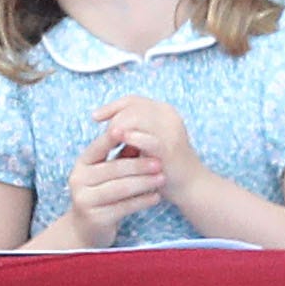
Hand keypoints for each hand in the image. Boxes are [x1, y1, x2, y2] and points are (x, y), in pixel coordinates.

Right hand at [57, 126, 165, 245]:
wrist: (86, 228)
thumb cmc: (101, 194)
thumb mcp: (104, 173)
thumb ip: (119, 157)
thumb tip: (140, 134)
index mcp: (81, 164)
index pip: (98, 147)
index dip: (115, 138)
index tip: (136, 130)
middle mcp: (78, 180)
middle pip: (112, 169)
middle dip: (138, 165)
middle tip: (159, 162)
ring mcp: (85, 200)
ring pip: (119, 188)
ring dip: (143, 182)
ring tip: (162, 178)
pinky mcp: (96, 218)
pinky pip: (123, 207)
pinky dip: (142, 201)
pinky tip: (156, 197)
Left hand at [91, 92, 210, 211]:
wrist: (189, 185)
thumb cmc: (162, 163)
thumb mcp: (145, 140)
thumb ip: (129, 129)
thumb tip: (101, 121)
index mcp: (163, 111)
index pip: (132, 100)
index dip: (112, 106)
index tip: (95, 117)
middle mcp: (168, 116)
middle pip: (131, 107)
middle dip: (114, 120)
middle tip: (105, 137)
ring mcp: (170, 130)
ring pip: (135, 118)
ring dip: (118, 130)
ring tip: (110, 144)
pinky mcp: (169, 148)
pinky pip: (146, 139)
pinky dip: (131, 139)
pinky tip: (120, 144)